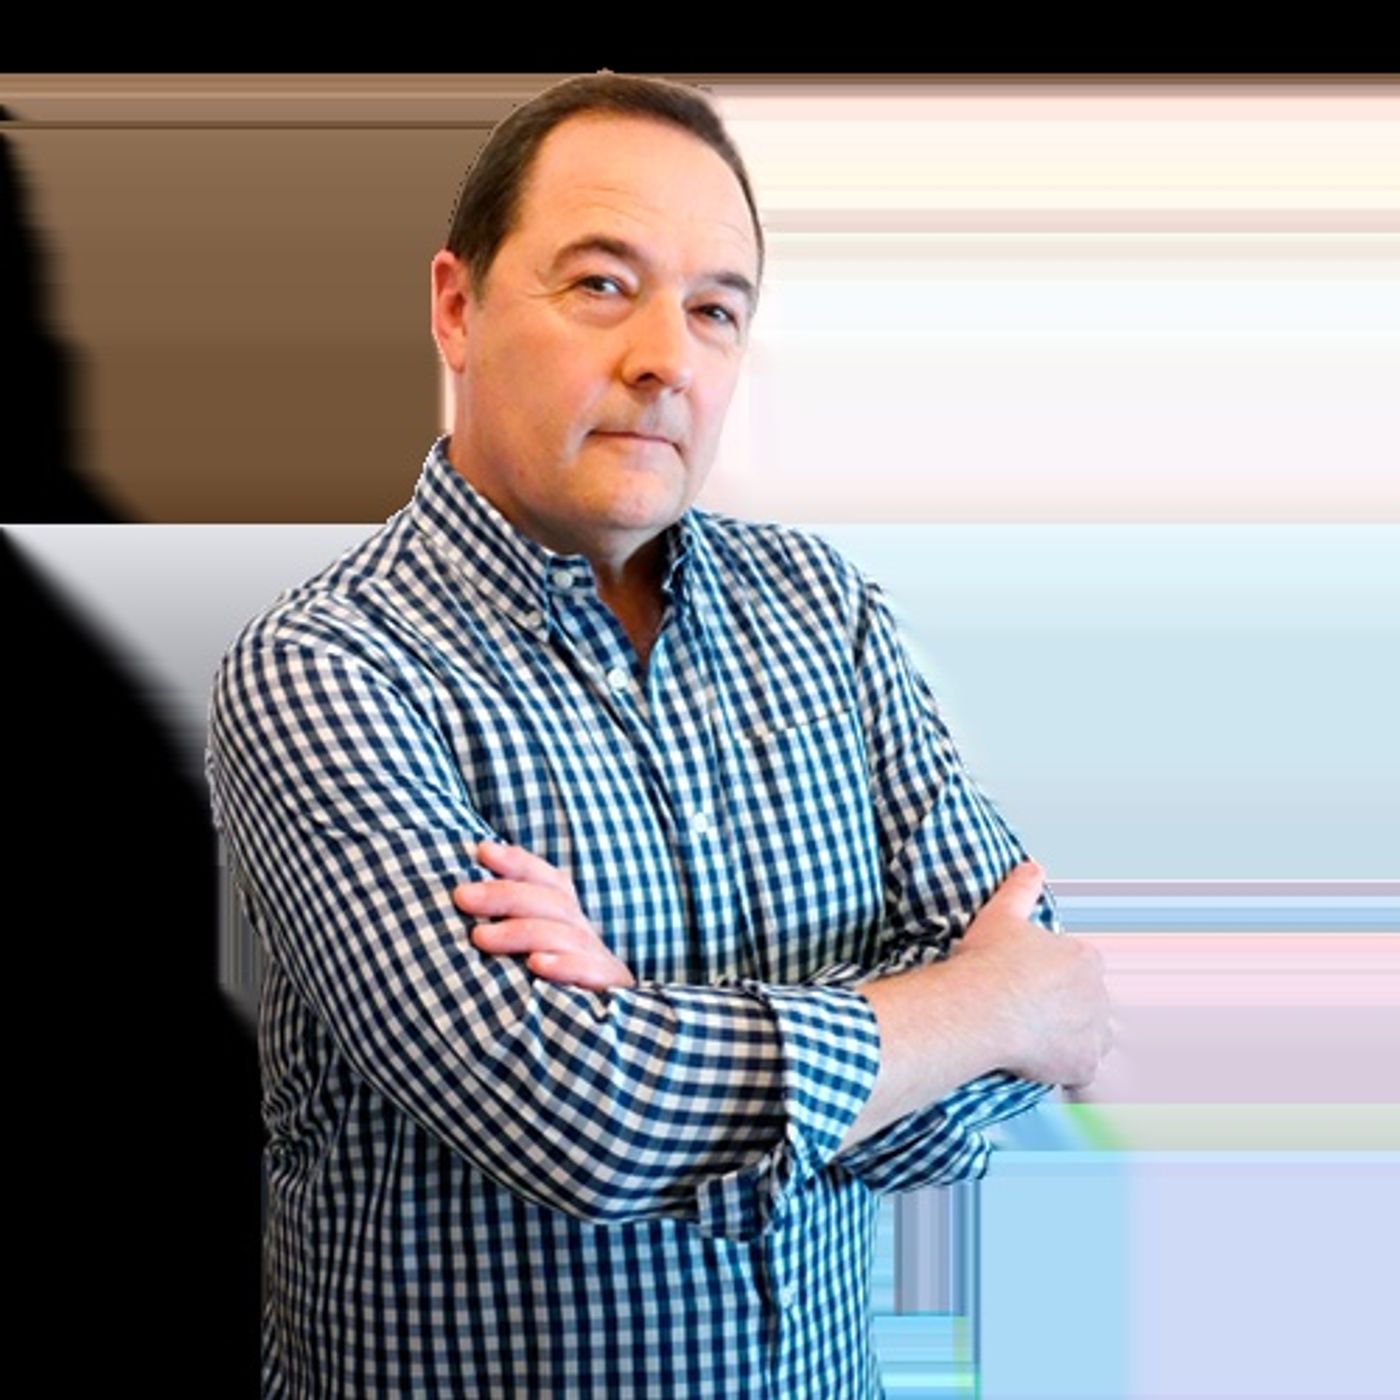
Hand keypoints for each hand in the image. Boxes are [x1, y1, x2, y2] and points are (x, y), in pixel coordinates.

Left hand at [452, 839, 635, 990]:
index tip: (481, 851)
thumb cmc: (555, 998)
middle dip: (504, 894)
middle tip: (462, 896)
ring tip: (480, 937)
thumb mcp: (535, 959)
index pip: (548, 881)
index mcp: (569, 922)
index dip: (518, 863)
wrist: (612, 1047)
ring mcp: (598, 962)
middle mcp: (584, 936)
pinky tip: (537, 966)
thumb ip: (512, 933)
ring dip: (520, 931)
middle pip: (551, 902)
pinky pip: (589, 973)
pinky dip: (564, 966)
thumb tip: (464, 903)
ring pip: (565, 934)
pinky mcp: (609, 990)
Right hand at [949, 860, 1115, 1089]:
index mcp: (1084, 958)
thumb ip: (1021, 889)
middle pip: (1088, 1003)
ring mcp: (1094, 1033)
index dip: (1056, 975)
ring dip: (1072, 1040)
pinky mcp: (1083, 1065)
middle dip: (1066, 1008)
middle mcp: (1098, 995)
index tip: (1032, 982)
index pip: (1081, 966)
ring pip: (1090, 1038)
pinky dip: (1067, 1072)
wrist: (981, 1009)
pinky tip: (1043, 1068)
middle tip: (1029, 1013)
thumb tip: (1032, 866)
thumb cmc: (989, 962)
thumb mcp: (1001, 915)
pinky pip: (1081, 1072)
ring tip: (1037, 1043)